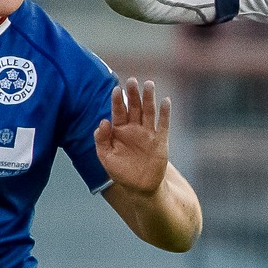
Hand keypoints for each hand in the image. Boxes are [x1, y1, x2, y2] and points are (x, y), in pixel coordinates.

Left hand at [94, 78, 170, 193]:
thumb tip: (104, 121)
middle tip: (132, 80)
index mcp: (119, 131)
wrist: (140, 187)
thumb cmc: (120, 172)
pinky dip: (165, 113)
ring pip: (149, 112)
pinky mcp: (161, 141)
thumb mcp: (105, 156)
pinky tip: (166, 101)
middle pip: (135, 107)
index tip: (116, 89)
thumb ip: (101, 139)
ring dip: (149, 98)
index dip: (118, 100)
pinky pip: (164, 125)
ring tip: (149, 84)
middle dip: (133, 94)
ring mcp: (148, 134)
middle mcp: (134, 129)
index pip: (118, 111)